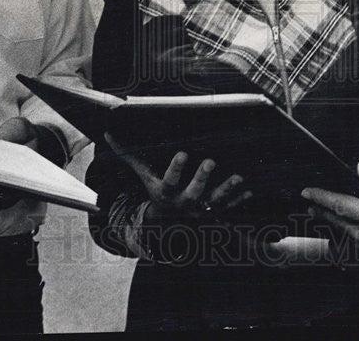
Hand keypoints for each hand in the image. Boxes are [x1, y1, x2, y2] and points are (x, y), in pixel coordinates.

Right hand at [105, 134, 250, 224]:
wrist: (169, 224)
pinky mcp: (215, 213)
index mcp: (166, 192)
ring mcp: (200, 209)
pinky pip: (229, 208)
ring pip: (215, 201)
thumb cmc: (157, 191)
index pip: (170, 181)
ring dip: (227, 189)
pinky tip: (250, 190)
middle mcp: (183, 202)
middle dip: (202, 178)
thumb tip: (108, 134)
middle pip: (193, 192)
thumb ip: (129, 155)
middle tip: (211, 161)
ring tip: (238, 177)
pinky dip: (239, 200)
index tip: (183, 153)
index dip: (176, 169)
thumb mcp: (143, 176)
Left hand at [302, 158, 358, 273]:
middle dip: (323, 213)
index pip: (344, 206)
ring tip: (324, 215)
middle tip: (310, 204)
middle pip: (340, 225)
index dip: (323, 198)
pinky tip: (345, 232)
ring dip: (334, 226)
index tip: (309, 192)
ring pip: (348, 238)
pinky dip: (348, 238)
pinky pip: (358, 250)